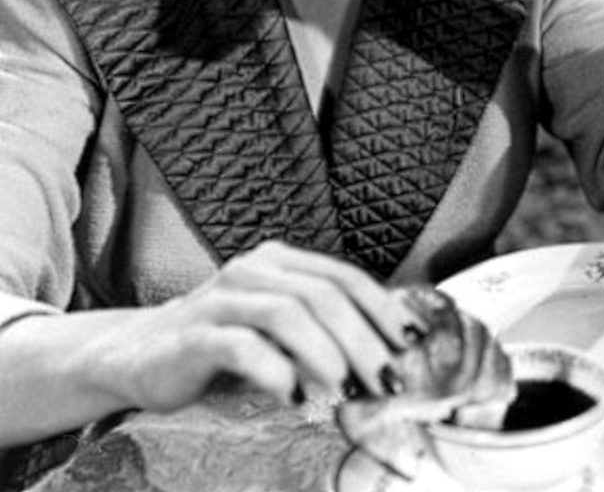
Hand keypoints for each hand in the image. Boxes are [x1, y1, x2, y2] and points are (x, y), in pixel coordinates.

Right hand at [105, 242, 425, 412]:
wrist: (137, 355)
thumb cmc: (221, 345)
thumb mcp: (277, 330)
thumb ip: (322, 329)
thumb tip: (388, 354)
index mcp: (280, 262)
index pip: (344, 276)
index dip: (382, 308)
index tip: (411, 342)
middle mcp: (253, 270)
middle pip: (323, 295)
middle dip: (363, 338)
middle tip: (385, 378)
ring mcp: (220, 298)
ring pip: (287, 313)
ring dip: (326, 352)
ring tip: (346, 388)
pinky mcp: (192, 335)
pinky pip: (242, 346)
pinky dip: (276, 371)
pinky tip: (295, 396)